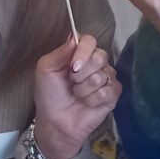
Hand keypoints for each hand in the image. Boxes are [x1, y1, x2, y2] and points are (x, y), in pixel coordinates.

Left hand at [33, 34, 120, 158]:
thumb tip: (74, 36)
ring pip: (102, 76)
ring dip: (84, 89)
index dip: (83, 52)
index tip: (72, 67)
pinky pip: (109, 91)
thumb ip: (60, 52)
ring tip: (77, 95)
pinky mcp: (113, 94)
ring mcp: (106, 77)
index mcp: (79, 53)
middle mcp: (95, 62)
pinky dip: (93, 99)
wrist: (55, 122)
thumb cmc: (49, 94)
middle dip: (81, 74)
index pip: (89, 40)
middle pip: (100, 56)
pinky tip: (87, 103)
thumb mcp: (46, 69)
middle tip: (71, 82)